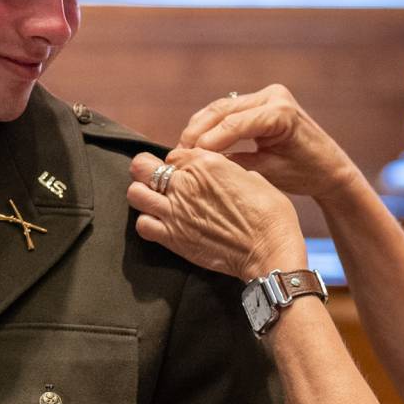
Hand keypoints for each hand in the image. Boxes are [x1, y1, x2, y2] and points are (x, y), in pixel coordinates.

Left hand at [127, 149, 306, 280]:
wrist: (269, 249)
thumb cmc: (269, 214)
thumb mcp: (252, 178)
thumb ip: (227, 171)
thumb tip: (221, 175)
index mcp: (205, 163)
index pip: (173, 154)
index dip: (177, 164)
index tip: (184, 174)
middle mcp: (184, 183)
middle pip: (142, 167)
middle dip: (146, 171)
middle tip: (156, 181)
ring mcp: (174, 211)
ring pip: (135, 193)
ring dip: (142, 195)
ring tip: (155, 202)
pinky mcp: (172, 237)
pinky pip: (142, 224)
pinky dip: (147, 223)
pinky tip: (160, 224)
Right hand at [179, 86, 360, 201]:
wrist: (329, 167)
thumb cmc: (306, 173)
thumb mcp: (269, 172)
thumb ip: (236, 163)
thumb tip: (200, 162)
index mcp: (281, 112)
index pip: (235, 124)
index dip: (209, 141)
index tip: (188, 158)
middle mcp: (274, 96)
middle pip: (223, 110)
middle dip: (197, 132)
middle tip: (178, 153)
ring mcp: (267, 95)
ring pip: (221, 108)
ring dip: (199, 127)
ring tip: (182, 149)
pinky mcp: (260, 101)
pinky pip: (228, 110)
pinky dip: (210, 125)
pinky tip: (195, 142)